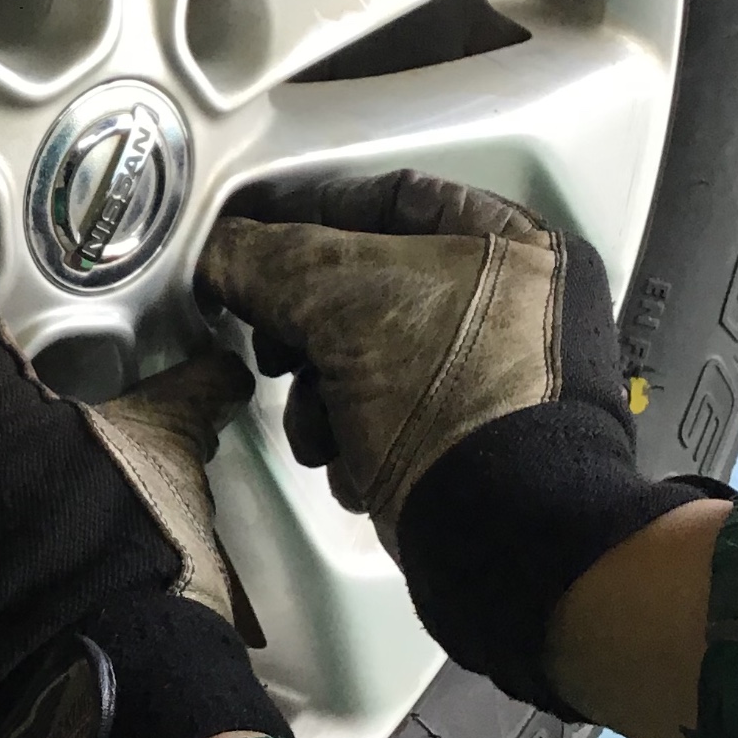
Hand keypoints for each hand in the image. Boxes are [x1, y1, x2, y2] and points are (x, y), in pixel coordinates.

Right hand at [198, 170, 729, 708]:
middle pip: (370, 282)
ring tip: (317, 420)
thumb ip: (267, 259)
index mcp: (514, 243)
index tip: (254, 234)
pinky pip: (388, 410)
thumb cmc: (460, 408)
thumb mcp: (341, 303)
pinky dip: (353, 431)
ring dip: (320, 389)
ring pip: (369, 354)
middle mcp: (516, 304)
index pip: (387, 196)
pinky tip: (347, 456)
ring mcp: (497, 376)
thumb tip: (221, 255)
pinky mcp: (473, 439)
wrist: (504, 541)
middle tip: (273, 338)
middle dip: (307, 322)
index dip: (309, 211)